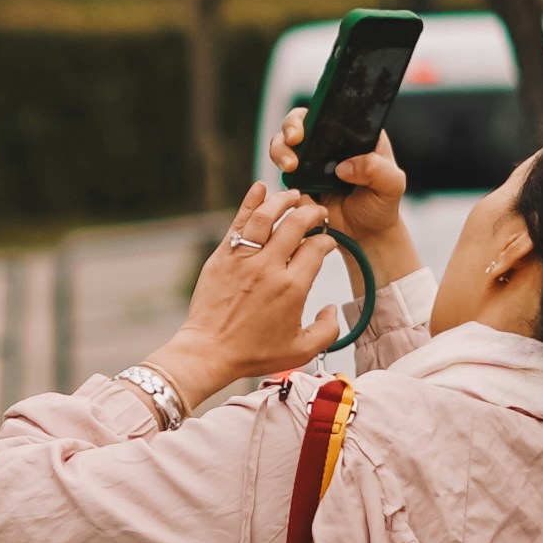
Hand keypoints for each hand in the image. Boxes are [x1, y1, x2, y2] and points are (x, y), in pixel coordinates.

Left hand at [151, 188, 350, 412]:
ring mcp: (244, 259)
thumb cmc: (254, 353)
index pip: (317, 247)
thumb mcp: (301, 351)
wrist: (209, 351)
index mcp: (293, 287)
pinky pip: (239, 222)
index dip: (327, 239)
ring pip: (267, 216)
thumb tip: (332, 309)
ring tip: (293, 196)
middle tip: (316, 212)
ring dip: (284, 200)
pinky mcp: (223, 256)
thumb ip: (327, 330)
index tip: (327, 241)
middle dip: (312, 213)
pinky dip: (250, 201)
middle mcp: (270, 268)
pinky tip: (260, 188)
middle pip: (297, 224)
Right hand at [260, 111, 418, 280]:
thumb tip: (344, 167)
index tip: (309, 126)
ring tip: (289, 167)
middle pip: (299, 122)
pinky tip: (297, 191)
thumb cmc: (381, 205)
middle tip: (294, 141)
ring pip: (284, 144)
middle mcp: (329, 142)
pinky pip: (283, 173)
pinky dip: (283, 178)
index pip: (330, 111)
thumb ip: (377, 170)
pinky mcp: (299, 180)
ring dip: (280, 151)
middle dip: (290, 127)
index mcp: (353, 133)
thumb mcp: (391, 184)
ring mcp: (311, 161)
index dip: (315, 112)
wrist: (366, 236)